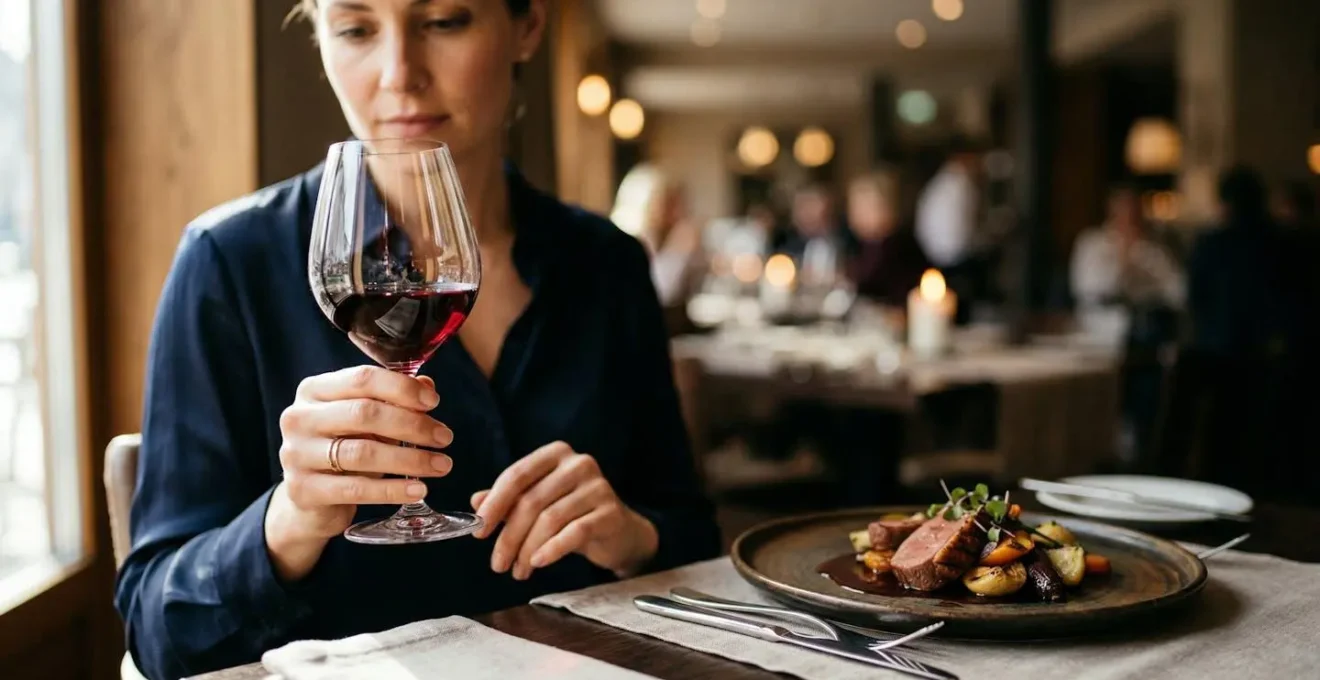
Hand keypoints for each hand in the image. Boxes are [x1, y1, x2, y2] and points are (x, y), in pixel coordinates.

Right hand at [265, 366, 454, 581]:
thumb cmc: (342, 449)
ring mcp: (297, 454)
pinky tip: (419, 490)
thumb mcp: (365, 422)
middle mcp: (299, 418)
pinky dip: (393, 490)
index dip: (402, 388)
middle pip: (364, 413)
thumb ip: (393, 401)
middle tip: (444, 437)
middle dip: (412, 425)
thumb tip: (427, 386)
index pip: (362, 379)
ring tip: (442, 465)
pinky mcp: (304, 490)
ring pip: (363, 453)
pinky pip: (357, 488)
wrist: (309, 499)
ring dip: (410, 459)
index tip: (434, 403)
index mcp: (314, 390)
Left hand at [470, 441, 658, 580]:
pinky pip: (574, 532)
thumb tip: (475, 503)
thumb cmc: (573, 514)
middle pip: (531, 501)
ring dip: (527, 549)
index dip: (494, 504)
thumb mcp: (539, 503)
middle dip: (509, 536)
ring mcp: (598, 486)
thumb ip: (510, 500)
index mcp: (556, 454)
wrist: (620, 532)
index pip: (517, 475)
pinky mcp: (610, 512)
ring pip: (550, 519)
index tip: (478, 532)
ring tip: (518, 570)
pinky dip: (552, 550)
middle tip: (497, 563)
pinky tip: (538, 563)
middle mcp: (578, 463)